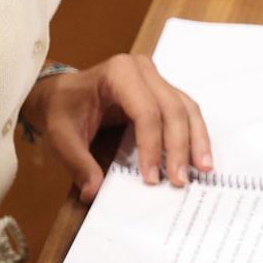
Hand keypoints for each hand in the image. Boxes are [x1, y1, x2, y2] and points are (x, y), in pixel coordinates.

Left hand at [29, 54, 213, 199]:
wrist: (60, 94)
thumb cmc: (62, 109)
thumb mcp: (61, 137)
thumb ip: (78, 163)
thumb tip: (93, 192)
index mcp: (118, 72)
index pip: (146, 111)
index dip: (152, 146)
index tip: (152, 178)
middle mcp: (142, 69)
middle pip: (172, 109)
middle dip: (179, 147)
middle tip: (180, 181)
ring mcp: (155, 77)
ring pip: (186, 108)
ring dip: (196, 140)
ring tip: (202, 170)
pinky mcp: (161, 90)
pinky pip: (185, 110)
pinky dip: (194, 134)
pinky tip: (198, 158)